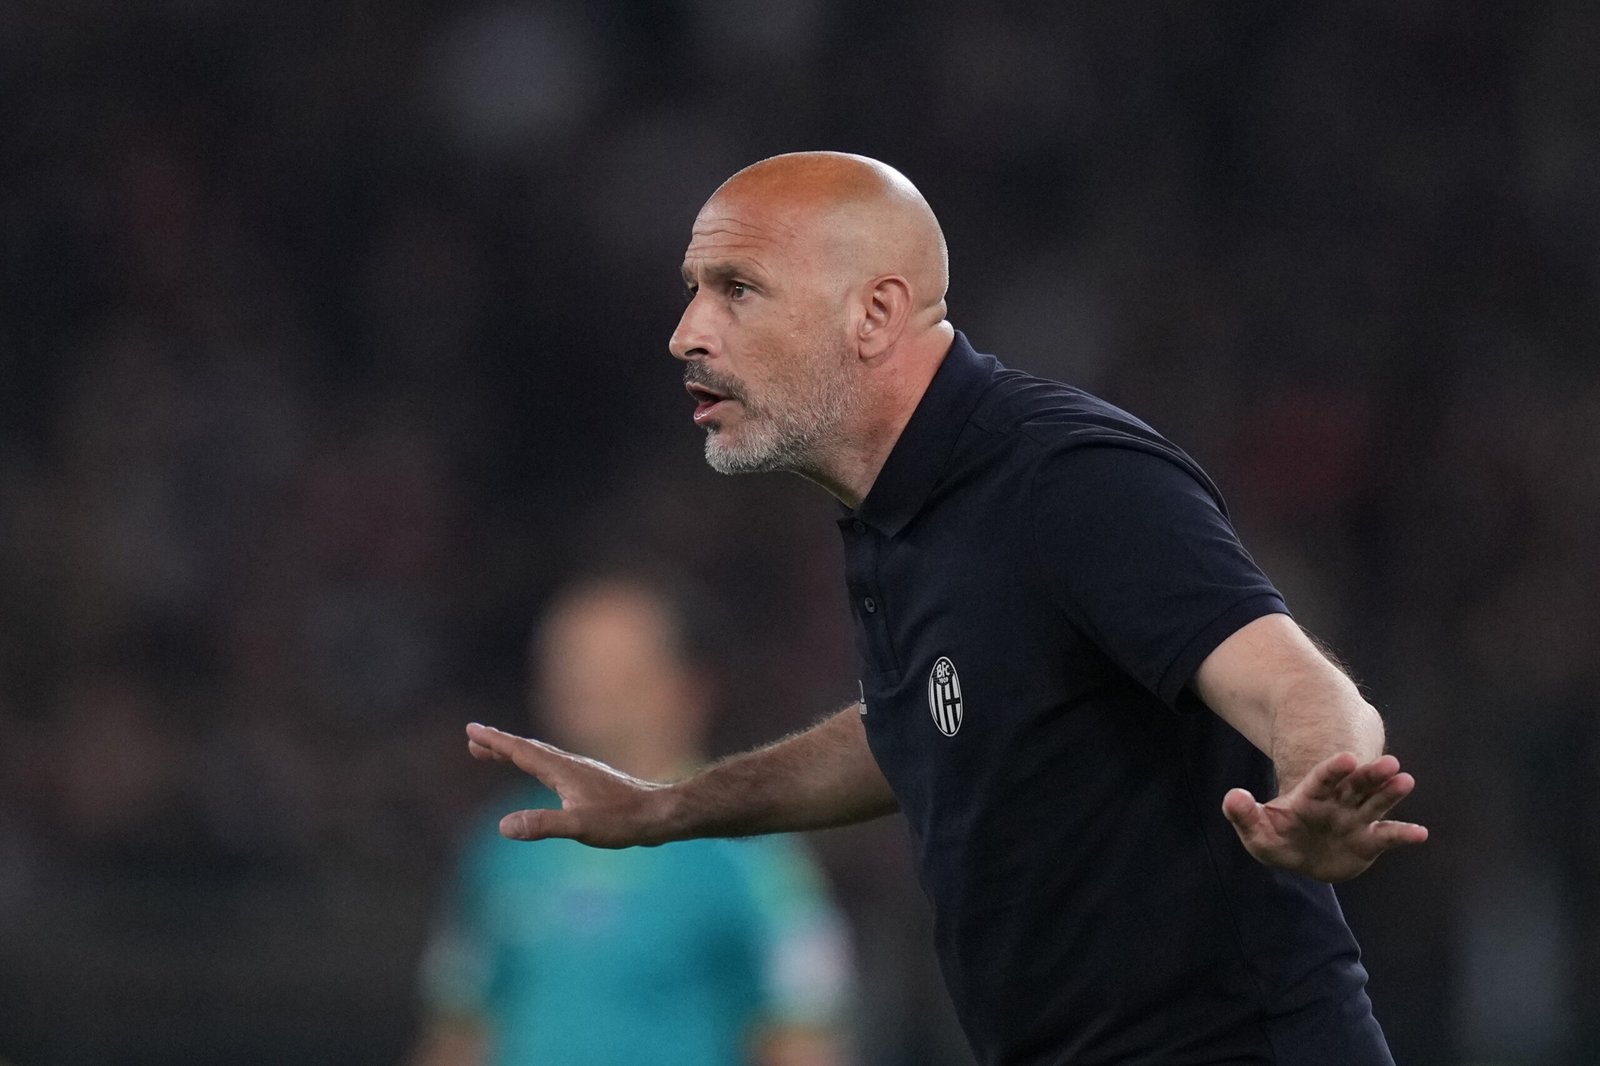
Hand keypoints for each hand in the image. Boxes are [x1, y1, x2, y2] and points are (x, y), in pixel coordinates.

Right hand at [465, 723, 671, 847]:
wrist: (660, 813)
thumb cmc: (622, 820)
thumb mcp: (579, 827)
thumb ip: (542, 824)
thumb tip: (503, 825)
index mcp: (562, 771)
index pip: (521, 752)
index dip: (495, 742)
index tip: (472, 730)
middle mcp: (570, 765)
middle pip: (528, 750)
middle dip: (499, 744)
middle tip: (473, 740)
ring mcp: (582, 772)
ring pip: (542, 757)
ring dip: (516, 753)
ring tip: (496, 754)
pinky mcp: (591, 782)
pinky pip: (554, 766)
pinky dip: (537, 764)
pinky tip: (543, 774)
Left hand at [1222, 752, 1427, 881]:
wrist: (1302, 855)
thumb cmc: (1279, 837)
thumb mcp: (1257, 831)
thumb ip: (1244, 815)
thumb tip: (1233, 796)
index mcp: (1310, 797)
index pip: (1322, 779)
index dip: (1334, 769)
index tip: (1348, 758)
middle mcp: (1337, 803)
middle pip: (1356, 785)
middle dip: (1371, 775)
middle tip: (1391, 762)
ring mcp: (1355, 820)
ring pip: (1375, 804)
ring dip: (1390, 793)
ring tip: (1406, 780)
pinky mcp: (1368, 841)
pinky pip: (1387, 836)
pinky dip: (1403, 835)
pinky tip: (1421, 833)